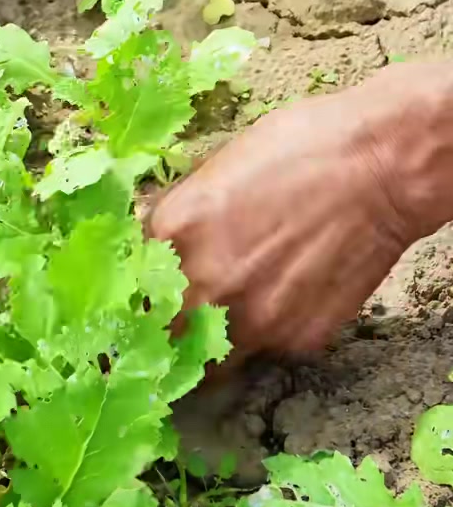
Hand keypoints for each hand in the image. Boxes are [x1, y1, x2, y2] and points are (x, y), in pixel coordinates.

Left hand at [150, 63, 452, 357]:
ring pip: (208, 360)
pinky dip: (269, 332)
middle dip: (165, 327)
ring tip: (230, 316)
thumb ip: (182, 217)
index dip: (138, 288)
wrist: (377, 168)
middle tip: (177, 318)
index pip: (129, 282)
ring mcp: (249, 319)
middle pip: (159, 333)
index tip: (142, 293)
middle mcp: (202, 285)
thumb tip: (158, 245)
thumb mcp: (217, 168)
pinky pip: (267, 348)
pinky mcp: (295, 339)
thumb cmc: (299, 147)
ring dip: (210, 345)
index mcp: (173, 232)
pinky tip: (289, 295)